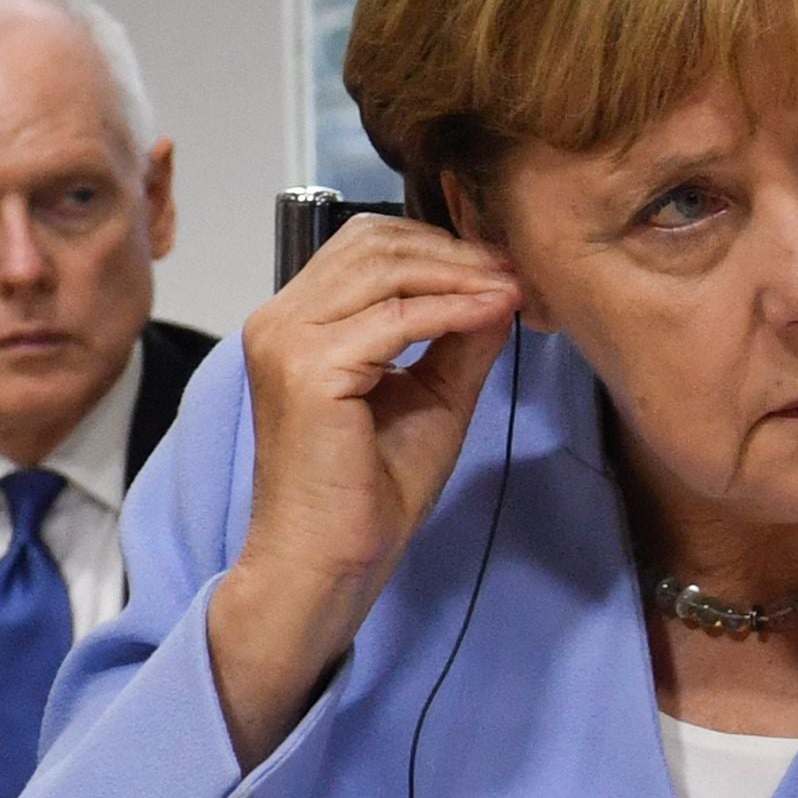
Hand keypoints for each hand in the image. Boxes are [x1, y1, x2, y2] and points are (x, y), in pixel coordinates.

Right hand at [206, 217, 525, 766]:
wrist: (334, 556)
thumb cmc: (374, 486)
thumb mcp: (432, 394)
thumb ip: (459, 338)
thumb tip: (504, 285)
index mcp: (297, 321)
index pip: (367, 244)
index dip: (441, 245)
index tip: (507, 264)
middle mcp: (279, 320)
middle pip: (374, 242)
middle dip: (455, 250)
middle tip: (518, 270)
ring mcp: (286, 340)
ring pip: (385, 269)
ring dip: (461, 273)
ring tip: (516, 289)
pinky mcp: (308, 370)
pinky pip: (396, 318)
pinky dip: (454, 309)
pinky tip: (497, 313)